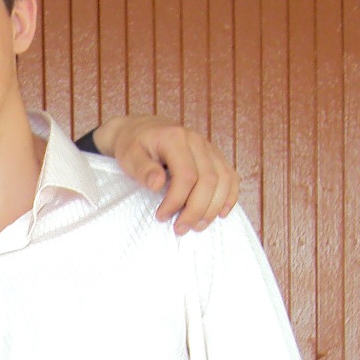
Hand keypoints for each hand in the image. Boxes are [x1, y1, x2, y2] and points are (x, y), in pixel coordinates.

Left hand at [92, 117, 238, 233]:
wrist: (141, 130)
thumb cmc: (133, 146)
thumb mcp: (129, 156)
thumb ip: (142, 170)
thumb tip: (157, 184)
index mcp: (174, 138)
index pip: (186, 175)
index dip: (176, 200)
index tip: (161, 216)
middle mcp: (196, 141)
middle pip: (208, 180)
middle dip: (196, 209)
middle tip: (180, 229)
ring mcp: (208, 148)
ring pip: (223, 179)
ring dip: (213, 207)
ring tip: (197, 226)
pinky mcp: (214, 156)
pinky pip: (230, 176)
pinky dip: (229, 196)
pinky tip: (221, 213)